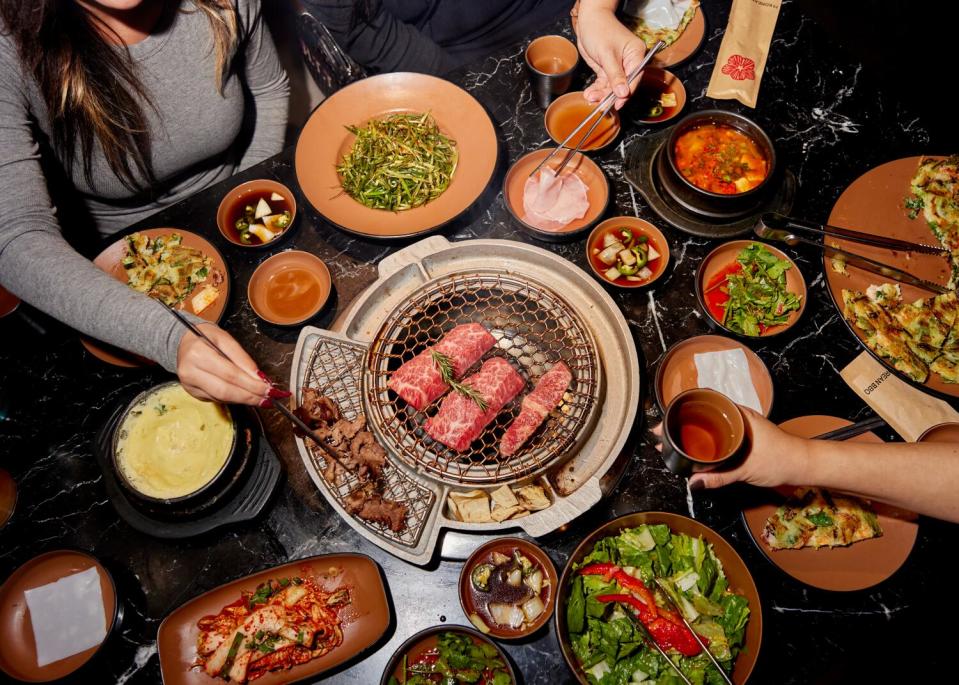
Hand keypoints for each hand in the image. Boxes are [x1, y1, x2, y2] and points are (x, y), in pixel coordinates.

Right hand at [176, 324, 277, 405]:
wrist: (180, 342)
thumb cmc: (204, 337)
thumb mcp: (224, 338)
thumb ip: (242, 358)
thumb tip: (259, 376)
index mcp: (198, 354)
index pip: (230, 374)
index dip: (252, 384)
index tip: (269, 387)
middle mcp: (190, 372)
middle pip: (226, 390)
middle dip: (250, 396)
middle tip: (269, 398)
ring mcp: (189, 385)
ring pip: (221, 398)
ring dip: (244, 399)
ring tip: (262, 399)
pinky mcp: (192, 392)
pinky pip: (216, 399)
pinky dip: (233, 398)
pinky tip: (245, 396)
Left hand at [574, 2, 647, 109]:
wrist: (588, 21)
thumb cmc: (600, 29)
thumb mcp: (607, 54)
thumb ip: (615, 75)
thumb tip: (623, 93)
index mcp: (636, 54)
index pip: (635, 78)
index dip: (627, 93)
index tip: (618, 104)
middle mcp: (629, 62)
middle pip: (623, 85)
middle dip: (611, 96)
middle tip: (600, 104)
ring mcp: (618, 67)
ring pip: (612, 86)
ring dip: (601, 94)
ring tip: (590, 97)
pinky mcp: (607, 69)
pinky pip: (604, 83)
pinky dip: (597, 89)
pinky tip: (590, 93)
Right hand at [652, 408, 811, 489]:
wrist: (803, 465)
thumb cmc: (780, 460)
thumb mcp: (745, 469)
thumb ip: (719, 477)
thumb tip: (693, 482)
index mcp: (737, 414)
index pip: (703, 402)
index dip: (680, 410)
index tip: (664, 421)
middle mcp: (737, 416)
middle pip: (701, 414)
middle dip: (680, 423)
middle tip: (662, 434)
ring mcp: (739, 426)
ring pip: (708, 424)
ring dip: (690, 432)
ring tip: (671, 441)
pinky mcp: (741, 437)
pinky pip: (716, 434)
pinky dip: (702, 439)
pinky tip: (693, 449)